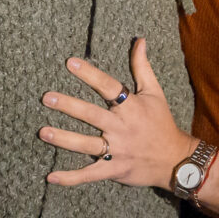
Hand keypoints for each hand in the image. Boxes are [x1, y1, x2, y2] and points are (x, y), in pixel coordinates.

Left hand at [40, 38, 187, 188]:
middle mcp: (122, 127)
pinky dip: (71, 177)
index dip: (89, 74)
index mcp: (131, 106)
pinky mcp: (114, 169)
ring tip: (43, 132)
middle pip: (92, 115)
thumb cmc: (162, 123)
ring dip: (64, 139)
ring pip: (87, 144)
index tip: (70, 62)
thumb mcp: (155, 93)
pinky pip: (90, 174)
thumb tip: (139, 40)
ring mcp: (117, 150)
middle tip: (46, 97)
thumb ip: (142, 67)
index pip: (108, 86)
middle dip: (69, 106)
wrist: (176, 159)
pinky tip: (51, 176)